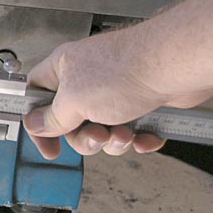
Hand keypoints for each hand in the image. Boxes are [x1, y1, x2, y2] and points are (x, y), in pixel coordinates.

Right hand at [22, 30, 212, 159]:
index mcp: (63, 69)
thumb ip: (52, 118)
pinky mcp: (140, 100)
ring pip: (102, 129)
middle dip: (86, 138)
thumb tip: (35, 124)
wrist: (177, 66)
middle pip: (72, 122)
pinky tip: (144, 137)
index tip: (49, 146)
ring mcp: (114, 90)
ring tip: (124, 133)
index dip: (38, 123)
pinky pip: (130, 129)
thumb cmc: (126, 70)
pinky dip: (137, 138)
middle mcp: (87, 78)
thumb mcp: (74, 101)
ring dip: (114, 140)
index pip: (36, 97)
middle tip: (97, 136)